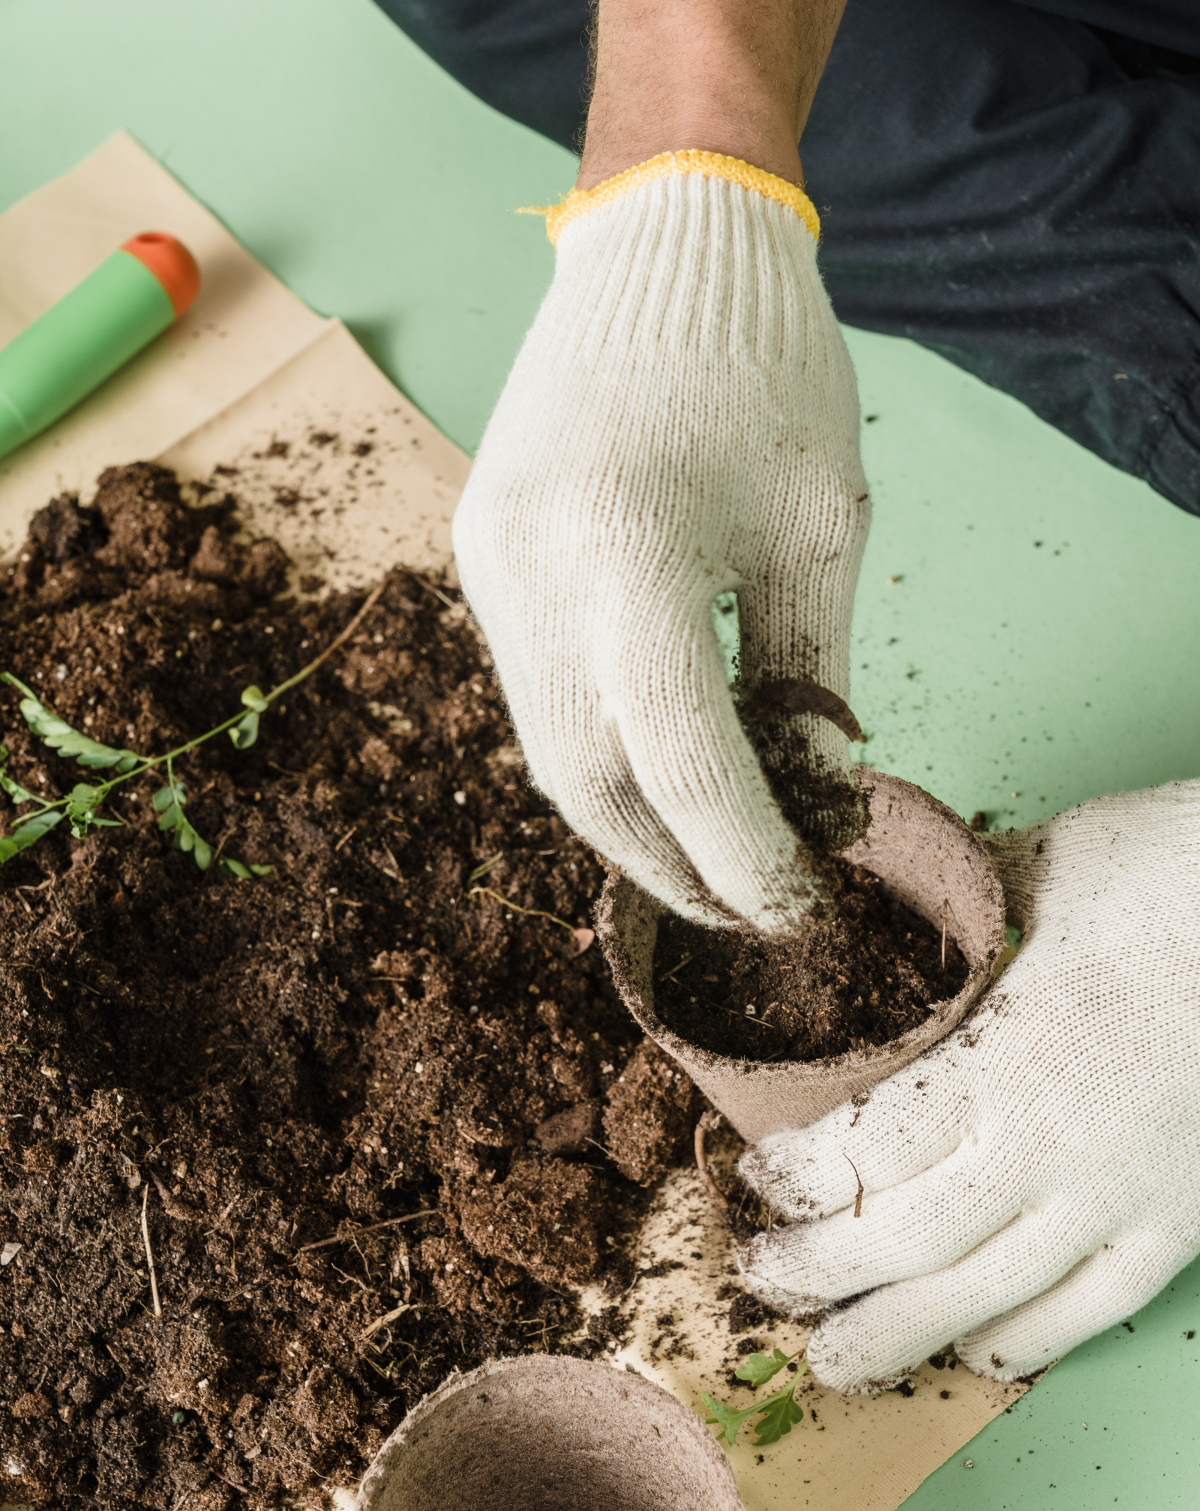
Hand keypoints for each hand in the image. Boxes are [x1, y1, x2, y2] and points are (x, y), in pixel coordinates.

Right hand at [452, 1, 864, 931]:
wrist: (662, 241)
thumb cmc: (768, 373)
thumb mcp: (819, 529)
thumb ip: (810, 681)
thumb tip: (814, 809)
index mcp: (629, 553)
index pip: (686, 763)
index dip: (747, 856)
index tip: (801, 908)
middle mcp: (532, 573)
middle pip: (591, 787)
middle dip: (675, 871)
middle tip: (751, 911)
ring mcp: (488, 568)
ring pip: (549, 752)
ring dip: (631, 824)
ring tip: (711, 858)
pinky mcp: (477, 557)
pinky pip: (535, 693)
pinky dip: (599, 752)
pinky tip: (657, 774)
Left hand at [738, 783, 1199, 1387]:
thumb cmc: (1194, 875)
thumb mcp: (1060, 860)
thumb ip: (964, 901)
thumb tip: (888, 892)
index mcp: (1008, 1058)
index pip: (869, 1150)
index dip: (801, 1181)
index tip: (758, 1182)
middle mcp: (1055, 1149)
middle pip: (906, 1241)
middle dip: (820, 1273)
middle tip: (761, 1281)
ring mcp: (1123, 1199)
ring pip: (986, 1297)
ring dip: (898, 1334)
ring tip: (835, 1361)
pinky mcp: (1182, 1222)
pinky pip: (1091, 1309)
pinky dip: (1028, 1342)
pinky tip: (979, 1357)